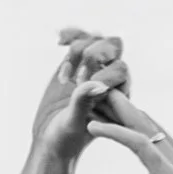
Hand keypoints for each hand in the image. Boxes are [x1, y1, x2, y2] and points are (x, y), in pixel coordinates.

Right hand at [30, 27, 130, 168]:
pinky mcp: (76, 63)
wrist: (50, 138)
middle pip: (114, 46)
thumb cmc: (66, 138)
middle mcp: (111, 80)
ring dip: (78, 49)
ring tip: (63, 79)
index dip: (102, 72)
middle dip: (94, 54)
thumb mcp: (73, 123)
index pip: (121, 70)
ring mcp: (94, 69)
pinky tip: (59, 42)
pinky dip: (70, 35)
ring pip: (96, 39)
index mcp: (120, 97)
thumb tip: (97, 84)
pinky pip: (80, 37)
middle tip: (76, 77)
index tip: (81, 87)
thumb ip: (82, 102)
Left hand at [87, 91, 172, 173]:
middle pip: (142, 121)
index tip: (99, 108)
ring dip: (112, 110)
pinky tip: (94, 127)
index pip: (146, 132)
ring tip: (88, 96)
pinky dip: (115, 132)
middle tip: (90, 89)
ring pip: (139, 125)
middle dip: (116, 105)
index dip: (122, 118)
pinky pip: (138, 143)